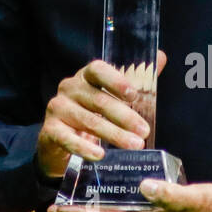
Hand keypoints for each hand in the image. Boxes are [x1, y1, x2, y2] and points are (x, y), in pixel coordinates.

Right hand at [35, 52, 166, 179]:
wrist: (59, 140)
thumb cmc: (92, 114)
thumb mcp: (112, 97)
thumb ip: (137, 80)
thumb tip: (162, 57)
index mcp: (85, 77)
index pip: (97, 70)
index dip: (115, 81)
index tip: (134, 95)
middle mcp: (69, 88)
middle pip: (97, 100)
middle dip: (124, 116)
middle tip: (144, 131)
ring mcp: (57, 109)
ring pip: (88, 121)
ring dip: (113, 134)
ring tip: (134, 145)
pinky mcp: (50, 130)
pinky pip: (67, 139)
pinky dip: (84, 148)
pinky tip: (99, 155)